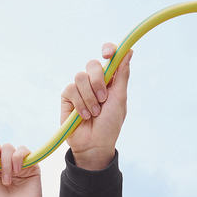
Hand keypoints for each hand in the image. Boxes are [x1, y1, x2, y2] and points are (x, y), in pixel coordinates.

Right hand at [61, 42, 131, 169]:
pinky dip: (80, 104)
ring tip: (94, 113)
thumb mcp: (120, 99)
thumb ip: (122, 74)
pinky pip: (71, 89)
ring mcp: (80, 89)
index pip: (107, 57)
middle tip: (103, 99)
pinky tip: (84, 116)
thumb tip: (128, 50)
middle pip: (92, 64)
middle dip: (98, 81)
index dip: (108, 50)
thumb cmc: (110, 125)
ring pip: (80, 77)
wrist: (95, 145)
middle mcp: (94, 82)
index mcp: (109, 80)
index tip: (108, 54)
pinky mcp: (68, 97)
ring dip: (90, 97)